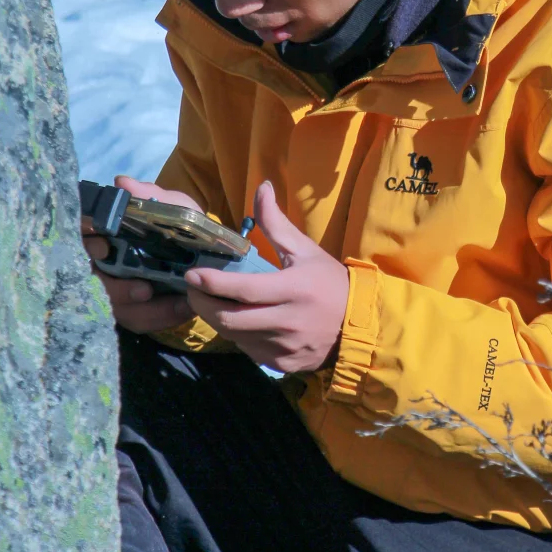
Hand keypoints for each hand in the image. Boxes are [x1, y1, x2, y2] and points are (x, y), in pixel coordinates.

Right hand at [82, 175, 200, 334]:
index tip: (103, 246)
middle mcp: (106, 263)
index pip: (83, 238)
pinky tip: (183, 309)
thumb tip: (122, 183)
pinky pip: (136, 319)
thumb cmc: (182, 228)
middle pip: (92, 280)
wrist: (210, 256)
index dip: (87, 242)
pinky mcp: (131, 310)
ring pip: (113, 305)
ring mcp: (116, 289)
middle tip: (144, 290)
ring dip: (142, 308)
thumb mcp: (175, 208)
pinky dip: (160, 317)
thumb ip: (151, 196)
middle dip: (116, 288)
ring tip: (173, 304)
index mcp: (110, 235)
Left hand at [184, 180, 348, 373]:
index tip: (191, 274)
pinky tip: (241, 321)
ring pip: (235, 336)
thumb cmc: (330, 283)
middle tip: (193, 290)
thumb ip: (277, 223)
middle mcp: (287, 322)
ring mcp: (284, 347)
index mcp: (293, 289)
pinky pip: (249, 350)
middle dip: (203, 304)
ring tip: (213, 302)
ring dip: (218, 319)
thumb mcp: (305, 250)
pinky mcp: (283, 364)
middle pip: (230, 319)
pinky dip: (239, 336)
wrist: (360, 325)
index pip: (243, 290)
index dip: (212, 283)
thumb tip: (261, 187)